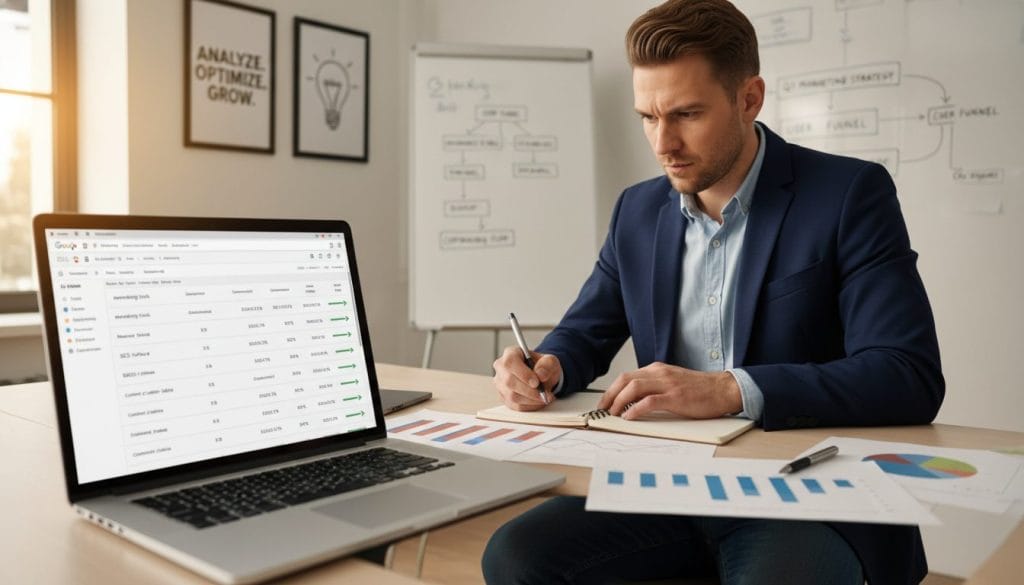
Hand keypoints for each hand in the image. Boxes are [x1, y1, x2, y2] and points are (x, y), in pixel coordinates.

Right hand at [492, 346, 560, 410]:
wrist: (541, 376)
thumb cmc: (543, 366)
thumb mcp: (550, 361)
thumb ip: (547, 364)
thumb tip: (540, 374)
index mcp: (510, 353)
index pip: (510, 362)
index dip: (522, 374)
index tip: (536, 382)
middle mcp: (501, 368)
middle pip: (509, 381)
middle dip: (529, 391)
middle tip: (544, 394)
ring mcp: (500, 384)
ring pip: (512, 396)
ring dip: (531, 400)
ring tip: (545, 397)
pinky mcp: (504, 397)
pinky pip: (515, 405)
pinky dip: (529, 406)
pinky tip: (538, 402)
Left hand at [597, 362, 741, 419]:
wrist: (724, 389)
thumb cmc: (700, 390)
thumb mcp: (673, 381)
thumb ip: (655, 385)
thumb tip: (634, 400)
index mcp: (658, 369)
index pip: (627, 376)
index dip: (612, 390)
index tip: (605, 402)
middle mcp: (660, 373)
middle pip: (625, 380)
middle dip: (610, 395)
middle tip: (603, 409)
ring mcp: (667, 384)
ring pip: (633, 388)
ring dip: (619, 402)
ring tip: (613, 414)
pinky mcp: (675, 397)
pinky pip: (649, 401)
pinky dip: (635, 409)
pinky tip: (629, 417)